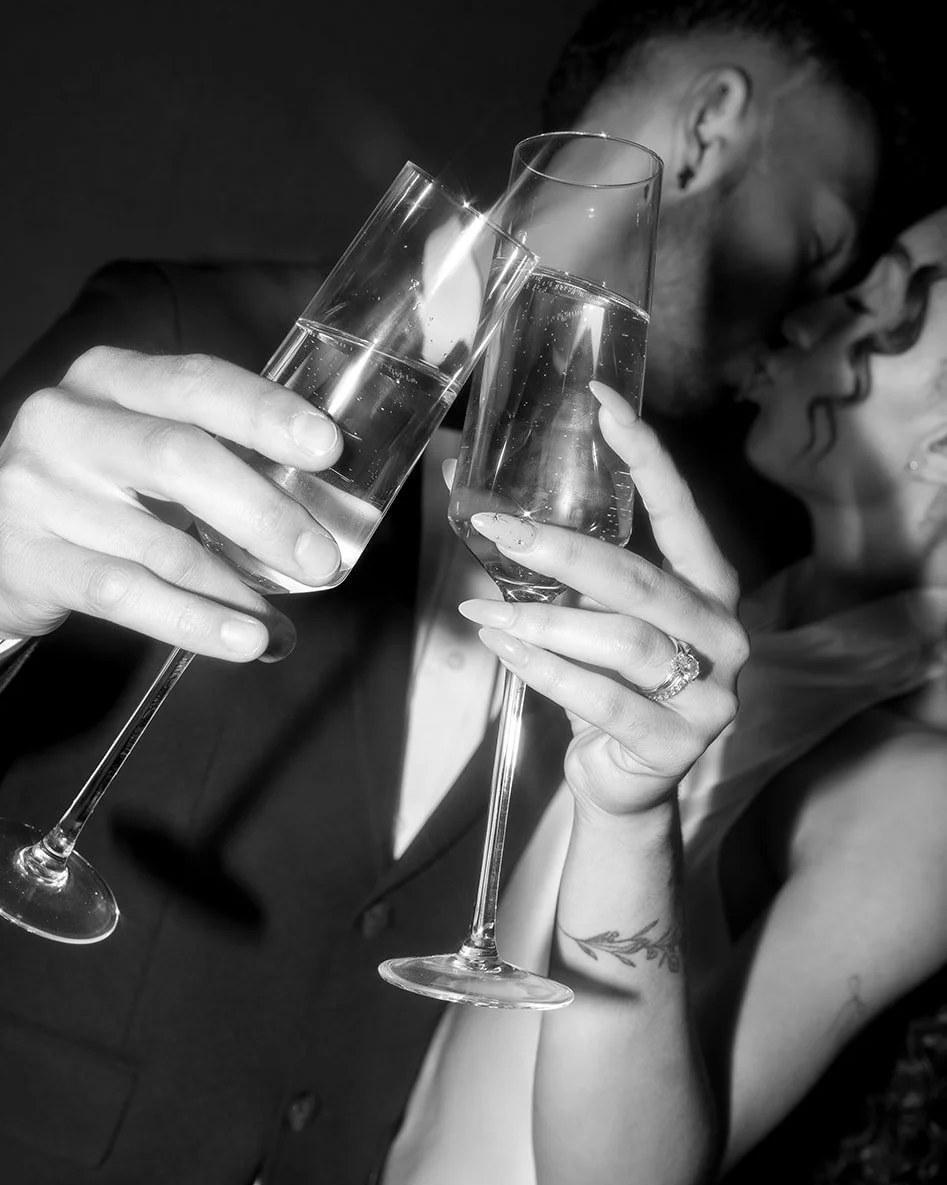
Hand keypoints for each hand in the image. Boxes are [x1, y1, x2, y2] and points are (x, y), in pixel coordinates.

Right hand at [0, 348, 344, 665]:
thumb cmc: (88, 491)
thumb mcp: (135, 444)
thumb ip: (213, 451)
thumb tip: (318, 502)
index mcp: (109, 378)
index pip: (198, 382)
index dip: (266, 413)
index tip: (327, 447)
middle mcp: (67, 421)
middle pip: (181, 458)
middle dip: (263, 512)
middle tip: (320, 558)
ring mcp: (40, 490)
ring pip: (161, 543)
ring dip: (237, 590)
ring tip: (282, 622)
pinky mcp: (30, 559)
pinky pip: (129, 594)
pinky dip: (195, 622)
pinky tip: (242, 641)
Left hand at [457, 385, 748, 819]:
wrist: (627, 783)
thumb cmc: (606, 684)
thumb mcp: (587, 615)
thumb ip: (551, 564)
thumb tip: (463, 489)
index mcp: (707, 586)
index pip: (681, 510)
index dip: (644, 454)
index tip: (601, 401)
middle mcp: (722, 632)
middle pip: (639, 579)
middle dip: (560, 549)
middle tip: (496, 527)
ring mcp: (709, 691)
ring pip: (622, 641)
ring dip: (541, 620)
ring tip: (481, 608)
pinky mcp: (679, 742)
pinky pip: (605, 698)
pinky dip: (546, 671)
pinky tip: (504, 648)